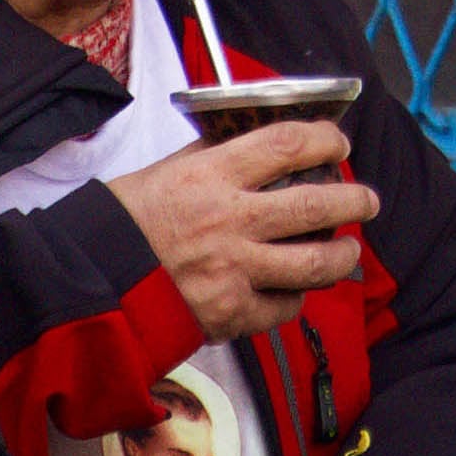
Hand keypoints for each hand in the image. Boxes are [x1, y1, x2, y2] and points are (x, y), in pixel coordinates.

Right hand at [105, 124, 378, 345]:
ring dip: (341, 254)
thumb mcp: (164, 172)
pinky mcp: (229, 314)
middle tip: (367, 199)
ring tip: (347, 248)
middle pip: (314, 205)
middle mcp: (229, 221)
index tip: (339, 146)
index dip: (324, 141)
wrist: (88, 283)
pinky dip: (295, 297)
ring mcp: (232, 270)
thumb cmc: (122, 224)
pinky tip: (296, 289)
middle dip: (353, 199)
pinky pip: (283, 307)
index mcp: (210, 176)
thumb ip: (212, 159)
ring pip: (313, 263)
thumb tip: (254, 146)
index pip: (286, 146)